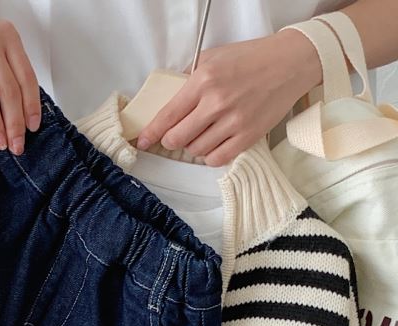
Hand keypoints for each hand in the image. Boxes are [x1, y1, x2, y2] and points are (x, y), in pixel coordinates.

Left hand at [136, 28, 322, 165]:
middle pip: (177, 139)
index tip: (143, 141)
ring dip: (193, 146)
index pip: (167, 116)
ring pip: (196, 150)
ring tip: (202, 133)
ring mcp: (233, 121)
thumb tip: (168, 100)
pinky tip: (213, 144)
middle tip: (176, 136)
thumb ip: (189, 79)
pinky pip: (216, 159)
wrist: (291, 62)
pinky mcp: (249, 136)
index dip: (151, 133)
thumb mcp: (213, 58)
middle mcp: (216, 102)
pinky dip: (210, 156)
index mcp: (203, 81)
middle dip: (171, 140)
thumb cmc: (251, 58)